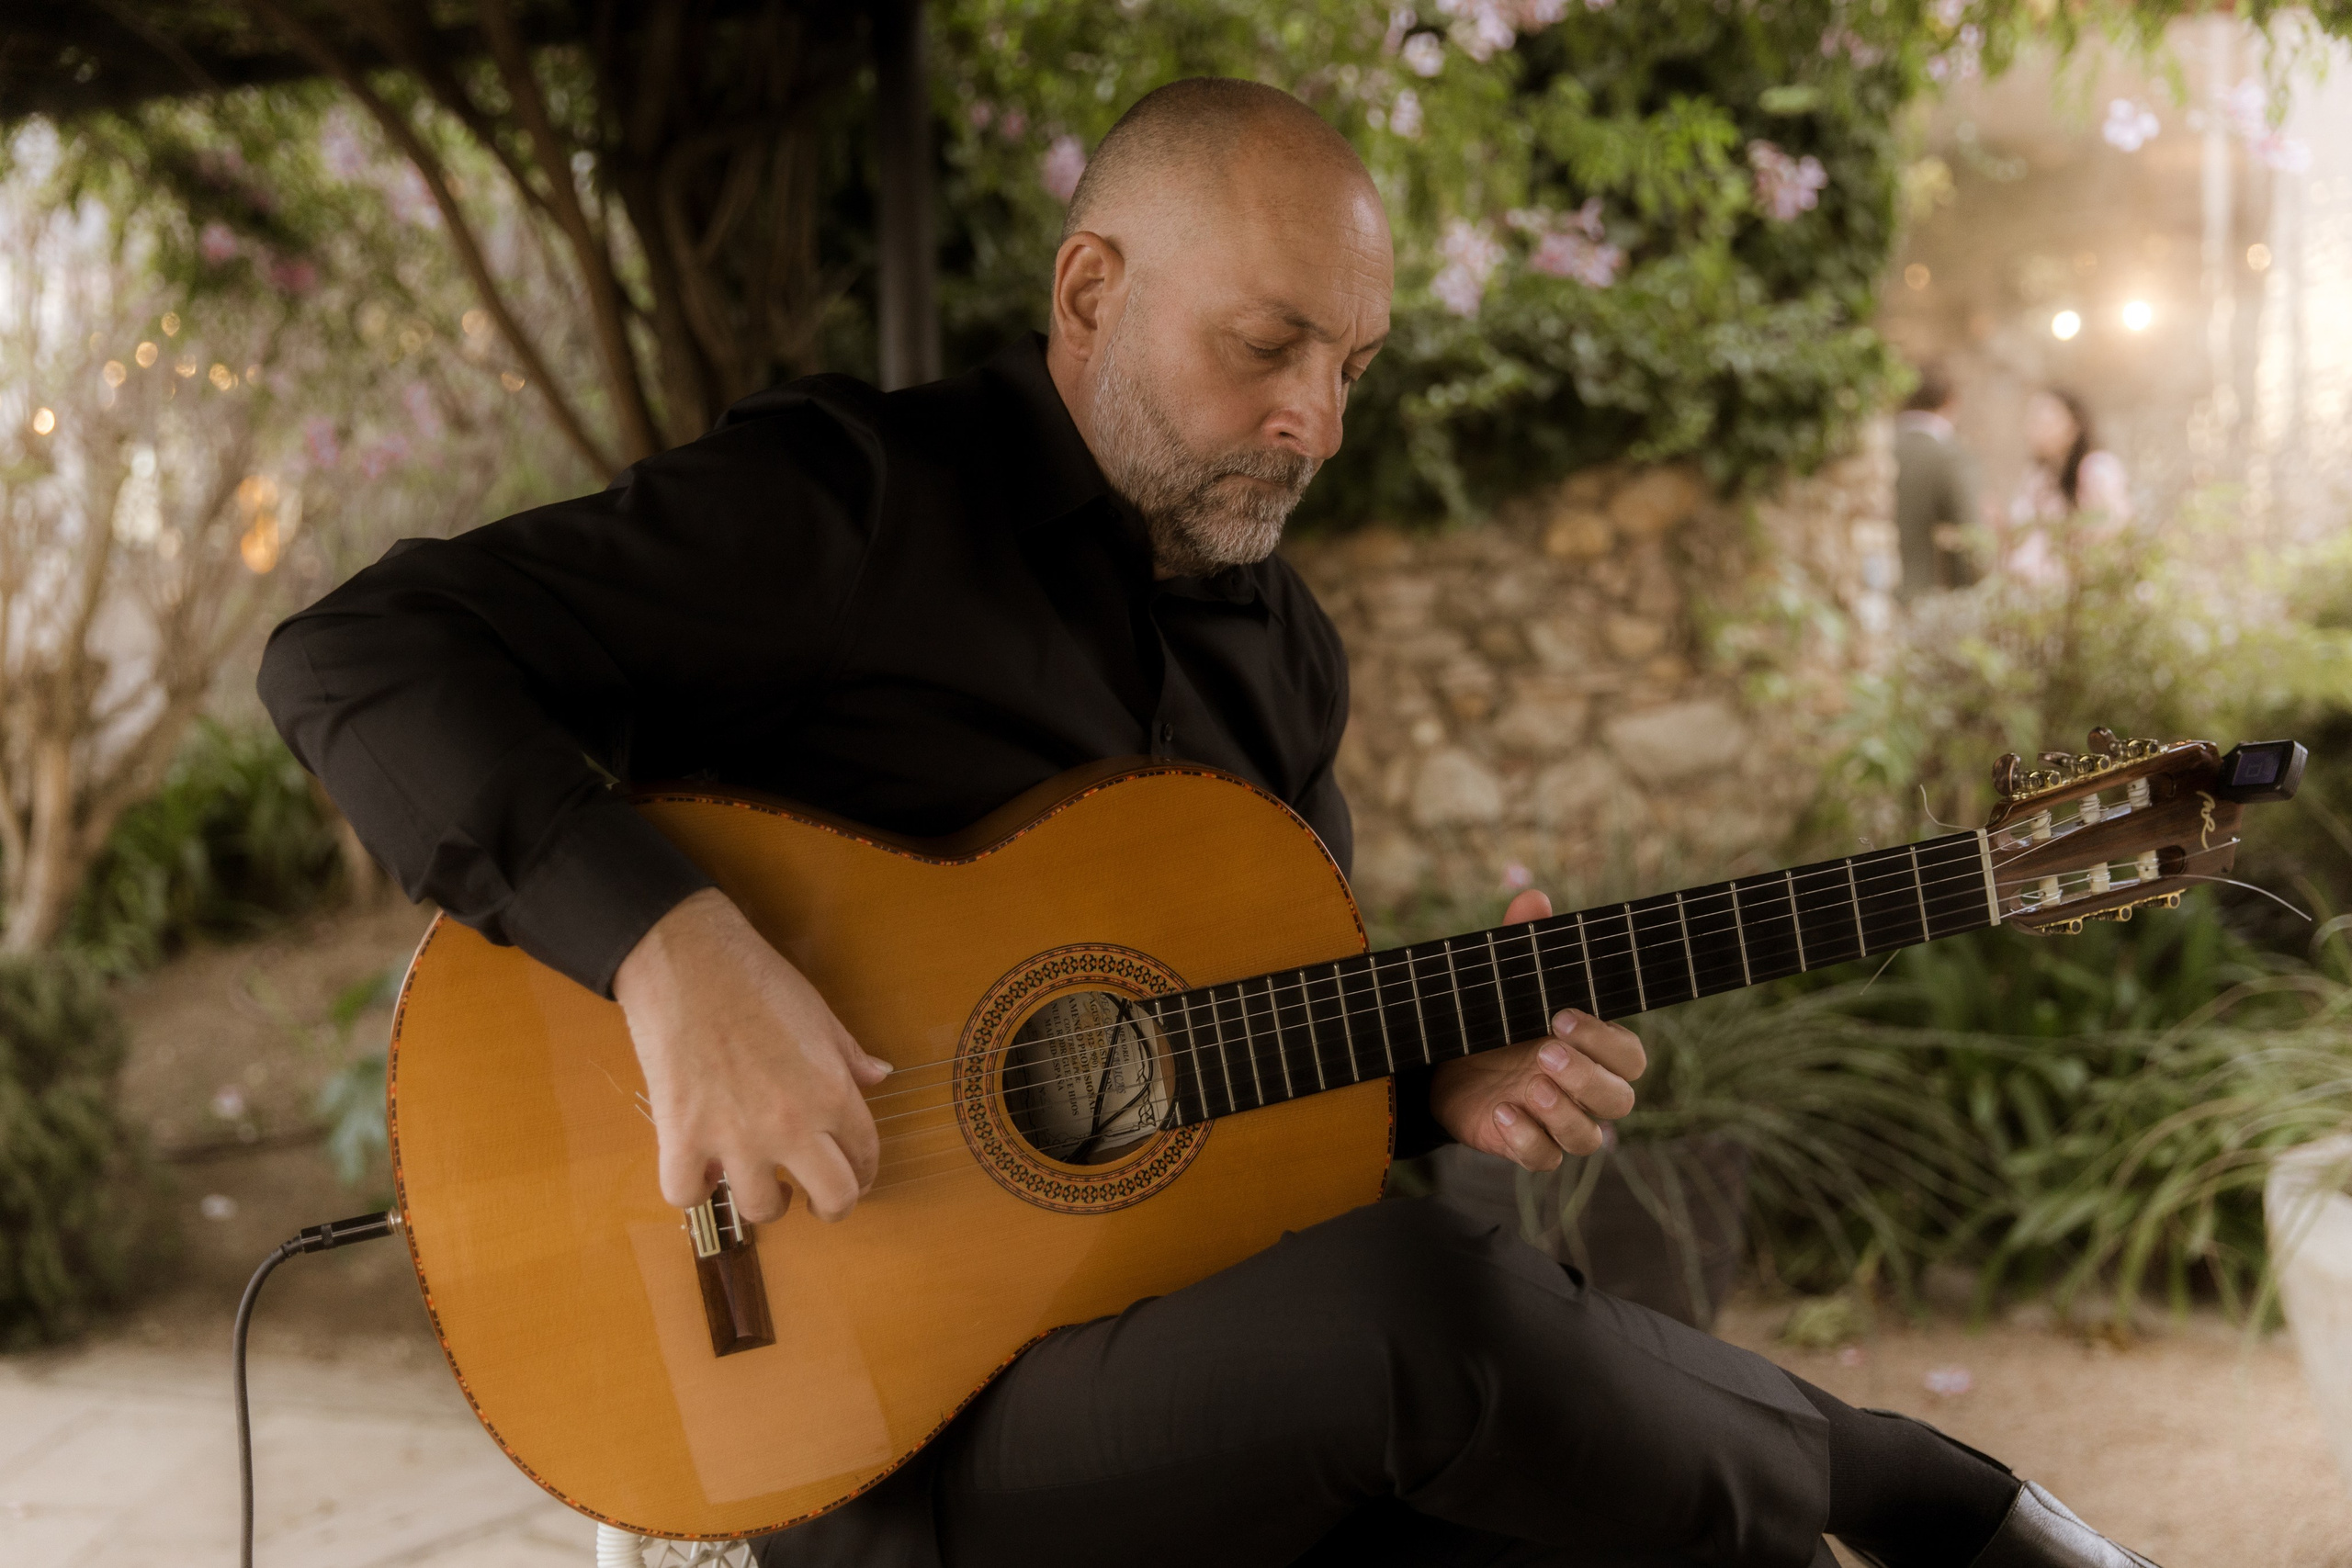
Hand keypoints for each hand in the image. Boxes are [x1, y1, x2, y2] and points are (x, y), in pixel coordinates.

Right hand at [612, 888, 892, 1223]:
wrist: (686, 958)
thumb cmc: (755, 978)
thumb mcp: (820, 1014)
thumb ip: (849, 1056)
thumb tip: (878, 1076)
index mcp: (832, 1092)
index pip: (866, 1154)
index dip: (865, 1170)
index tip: (855, 1174)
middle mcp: (791, 1124)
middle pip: (834, 1199)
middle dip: (832, 1205)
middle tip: (818, 1198)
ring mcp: (735, 1136)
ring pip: (764, 1209)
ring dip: (766, 1201)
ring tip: (761, 1182)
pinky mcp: (681, 1137)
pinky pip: (688, 1195)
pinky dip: (694, 1189)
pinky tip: (702, 1169)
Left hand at [1427, 889, 1645, 1170]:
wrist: (1442, 1061)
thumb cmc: (1492, 1016)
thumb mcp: (1503, 980)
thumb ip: (1523, 944)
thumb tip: (1535, 898)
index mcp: (1591, 1048)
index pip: (1629, 1055)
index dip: (1604, 1041)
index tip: (1561, 1015)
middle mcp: (1583, 1089)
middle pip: (1620, 1100)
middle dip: (1586, 1078)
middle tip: (1544, 1052)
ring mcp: (1556, 1122)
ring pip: (1589, 1138)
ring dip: (1563, 1115)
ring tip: (1527, 1086)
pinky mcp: (1525, 1146)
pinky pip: (1546, 1160)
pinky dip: (1528, 1142)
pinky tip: (1502, 1114)